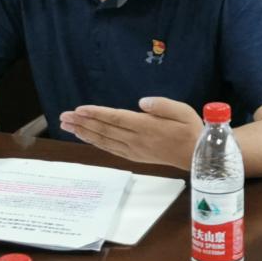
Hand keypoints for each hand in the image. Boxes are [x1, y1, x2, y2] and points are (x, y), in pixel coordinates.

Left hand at [58, 97, 203, 169]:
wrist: (198, 157)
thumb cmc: (191, 130)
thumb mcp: (182, 111)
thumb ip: (162, 105)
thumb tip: (141, 103)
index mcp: (147, 127)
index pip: (116, 118)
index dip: (97, 114)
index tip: (79, 110)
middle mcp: (137, 140)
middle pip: (105, 130)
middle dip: (83, 122)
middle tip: (64, 116)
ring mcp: (134, 150)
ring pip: (104, 140)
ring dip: (85, 133)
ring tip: (68, 126)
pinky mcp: (135, 156)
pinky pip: (111, 149)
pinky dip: (96, 142)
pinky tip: (87, 138)